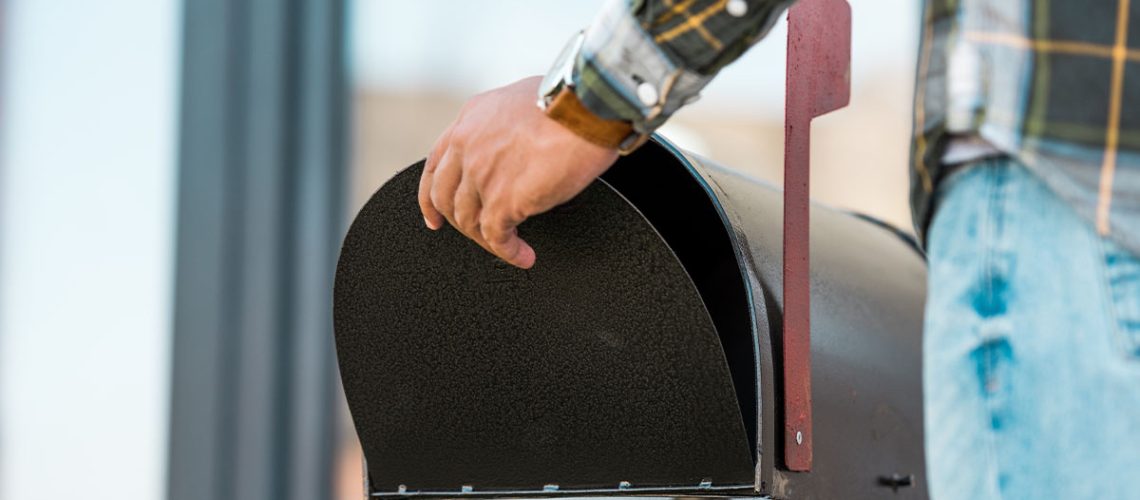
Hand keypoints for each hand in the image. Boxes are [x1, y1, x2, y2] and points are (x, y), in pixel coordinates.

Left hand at [419, 76, 618, 268]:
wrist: (587, 107)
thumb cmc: (570, 99)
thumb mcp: (520, 97)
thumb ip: (504, 121)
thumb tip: (516, 137)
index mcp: (470, 119)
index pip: (435, 164)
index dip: (430, 196)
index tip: (434, 215)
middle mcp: (467, 146)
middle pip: (444, 197)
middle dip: (456, 222)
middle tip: (472, 235)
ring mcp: (481, 174)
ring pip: (468, 221)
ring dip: (486, 241)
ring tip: (509, 247)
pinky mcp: (503, 199)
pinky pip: (496, 237)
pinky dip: (508, 252)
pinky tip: (523, 255)